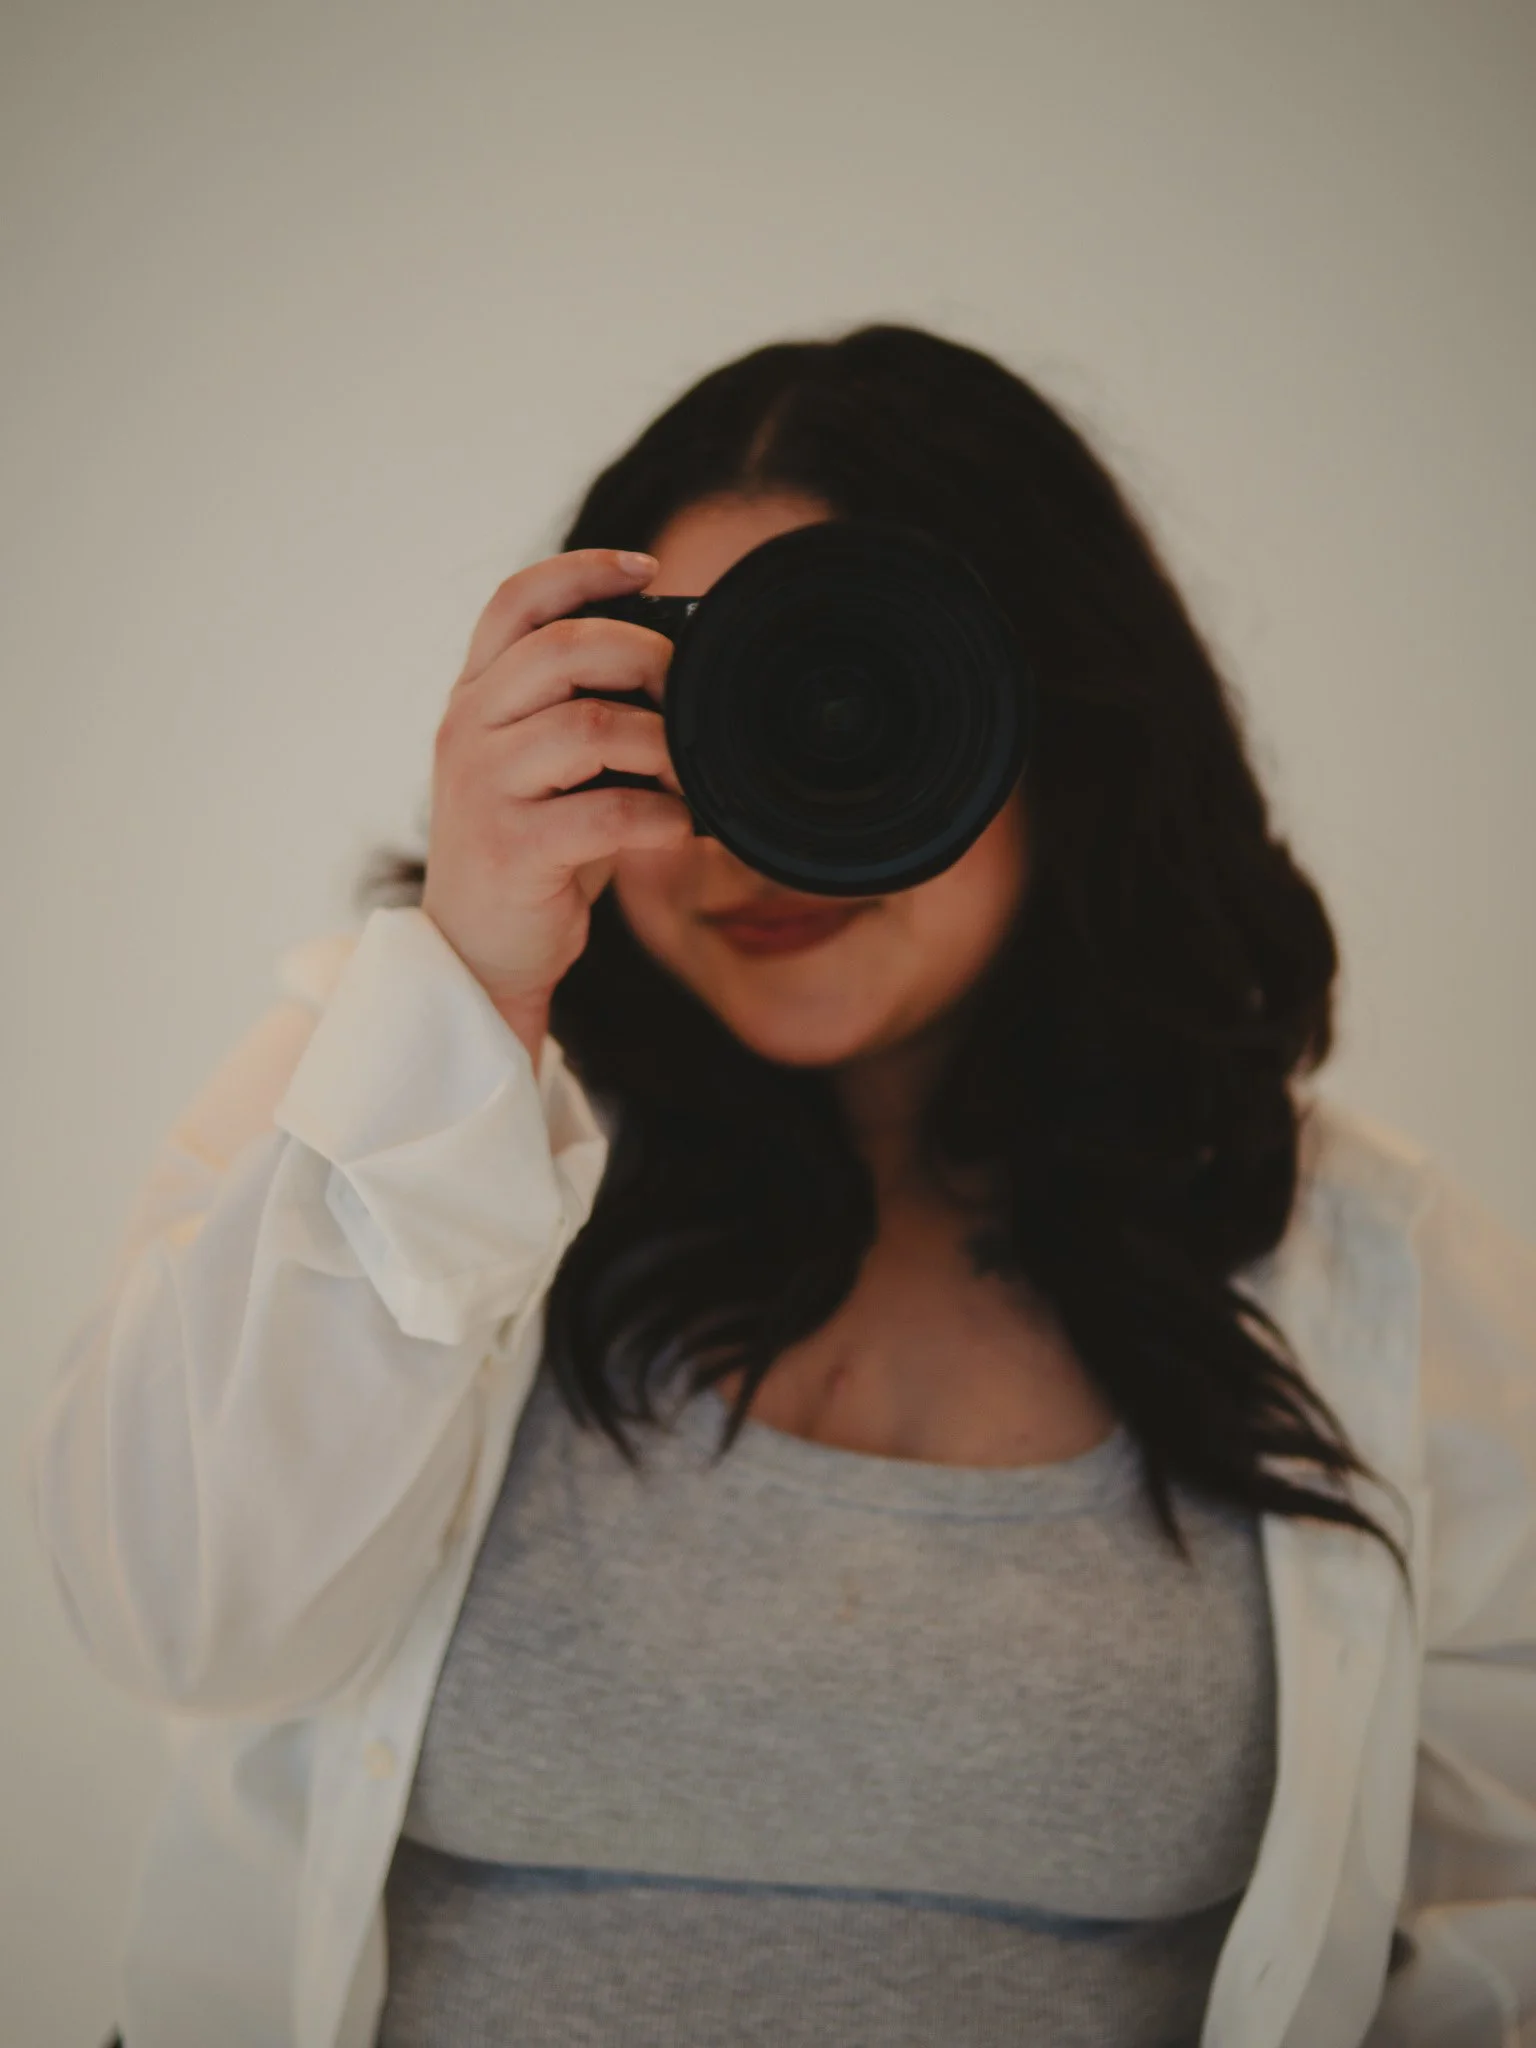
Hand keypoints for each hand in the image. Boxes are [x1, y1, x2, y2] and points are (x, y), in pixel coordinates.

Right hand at [421, 548, 690, 1058]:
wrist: (478, 953)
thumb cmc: (530, 851)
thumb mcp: (544, 767)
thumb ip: (581, 710)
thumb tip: (676, 666)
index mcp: (475, 697)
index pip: (515, 601)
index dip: (582, 571)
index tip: (648, 566)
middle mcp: (467, 728)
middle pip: (563, 649)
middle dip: (645, 657)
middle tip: (687, 692)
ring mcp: (483, 787)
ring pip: (591, 726)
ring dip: (662, 744)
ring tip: (687, 773)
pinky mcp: (512, 847)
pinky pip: (608, 811)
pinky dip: (662, 816)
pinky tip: (679, 827)